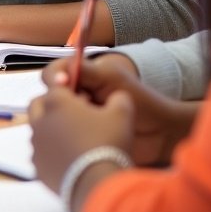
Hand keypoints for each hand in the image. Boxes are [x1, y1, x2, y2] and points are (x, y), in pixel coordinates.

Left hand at [29, 86, 134, 194]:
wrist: (98, 186)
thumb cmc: (108, 145)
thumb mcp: (122, 115)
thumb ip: (118, 99)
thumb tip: (117, 96)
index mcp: (57, 102)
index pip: (58, 87)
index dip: (73, 91)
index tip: (86, 101)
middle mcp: (40, 120)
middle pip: (39, 104)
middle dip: (52, 105)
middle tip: (73, 115)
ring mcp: (36, 145)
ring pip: (38, 130)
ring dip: (50, 129)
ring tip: (73, 139)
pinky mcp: (37, 166)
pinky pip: (40, 153)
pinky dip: (50, 153)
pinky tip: (68, 158)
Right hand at [43, 55, 199, 166]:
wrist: (161, 134)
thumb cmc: (141, 101)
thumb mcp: (111, 77)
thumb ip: (86, 70)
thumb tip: (60, 73)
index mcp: (81, 78)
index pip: (54, 74)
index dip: (54, 78)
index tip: (63, 85)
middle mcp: (75, 98)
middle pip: (49, 96)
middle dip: (59, 101)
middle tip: (80, 108)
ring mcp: (76, 121)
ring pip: (50, 118)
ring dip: (63, 120)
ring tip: (85, 126)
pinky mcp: (79, 141)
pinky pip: (59, 139)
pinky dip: (65, 138)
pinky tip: (82, 140)